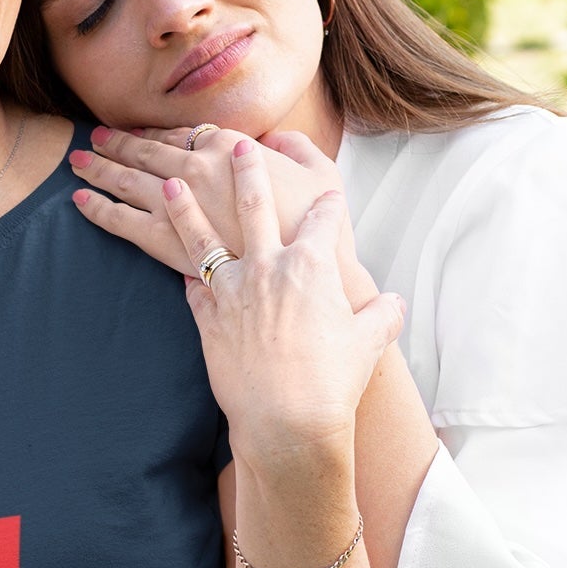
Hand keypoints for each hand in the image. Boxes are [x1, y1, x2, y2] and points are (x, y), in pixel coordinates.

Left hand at [69, 124, 362, 291]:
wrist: (304, 282)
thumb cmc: (321, 232)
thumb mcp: (324, 177)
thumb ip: (299, 150)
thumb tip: (276, 140)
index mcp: (232, 150)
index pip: (185, 135)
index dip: (160, 131)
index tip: (142, 130)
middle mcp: (198, 170)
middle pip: (148, 151)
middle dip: (119, 142)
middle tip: (98, 136)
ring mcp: (177, 205)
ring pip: (128, 179)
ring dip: (100, 166)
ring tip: (79, 159)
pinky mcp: (164, 243)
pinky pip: (120, 221)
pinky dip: (97, 207)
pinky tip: (79, 199)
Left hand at [162, 138, 404, 467]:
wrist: (286, 420)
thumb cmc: (332, 381)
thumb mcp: (369, 342)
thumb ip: (382, 315)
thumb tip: (394, 303)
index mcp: (312, 265)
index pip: (324, 220)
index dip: (328, 205)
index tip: (327, 194)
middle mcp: (267, 267)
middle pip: (254, 205)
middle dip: (248, 171)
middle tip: (238, 146)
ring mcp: (232, 290)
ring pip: (203, 237)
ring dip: (186, 207)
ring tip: (172, 183)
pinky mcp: (206, 318)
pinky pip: (193, 287)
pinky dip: (188, 275)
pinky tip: (179, 265)